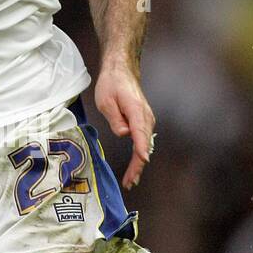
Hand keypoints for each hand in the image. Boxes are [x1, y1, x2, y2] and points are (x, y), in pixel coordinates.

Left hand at [94, 64, 155, 188]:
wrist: (121, 71)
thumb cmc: (112, 84)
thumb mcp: (106, 100)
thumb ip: (115, 118)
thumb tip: (124, 134)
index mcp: (136, 110)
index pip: (140, 132)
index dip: (141, 147)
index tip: (142, 160)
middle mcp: (145, 116)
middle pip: (144, 144)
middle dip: (138, 164)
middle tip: (130, 182)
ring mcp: (146, 119)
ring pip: (145, 145)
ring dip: (139, 163)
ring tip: (131, 180)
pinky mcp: (143, 122)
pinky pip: (143, 141)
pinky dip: (140, 154)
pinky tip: (136, 166)